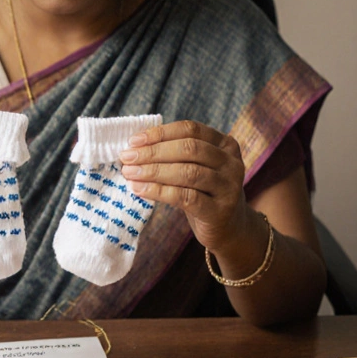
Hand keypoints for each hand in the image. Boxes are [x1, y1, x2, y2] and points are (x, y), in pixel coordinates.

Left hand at [118, 120, 249, 252]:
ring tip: (129, 173)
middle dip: (153, 152)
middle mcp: (231, 163)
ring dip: (153, 171)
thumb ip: (173, 154)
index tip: (133, 141)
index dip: (160, 133)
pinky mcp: (220, 211)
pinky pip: (186, 197)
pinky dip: (159, 191)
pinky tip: (139, 190)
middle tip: (126, 157)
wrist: (229, 228)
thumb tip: (133, 148)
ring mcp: (229, 187)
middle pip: (189, 149)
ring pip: (188, 172)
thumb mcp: (194, 167)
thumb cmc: (203, 191)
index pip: (190, 129)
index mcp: (225, 144)